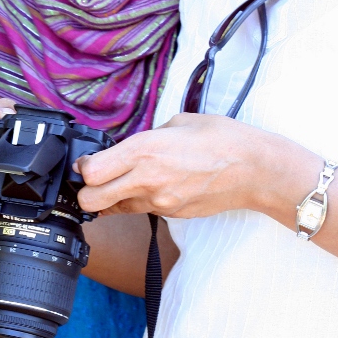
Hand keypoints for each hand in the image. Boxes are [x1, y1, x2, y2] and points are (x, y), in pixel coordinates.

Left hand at [77, 113, 270, 218]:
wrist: (254, 169)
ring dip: (111, 198)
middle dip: (86, 191)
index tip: (88, 160)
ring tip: (125, 181)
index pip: (91, 172)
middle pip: (91, 201)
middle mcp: (146, 180)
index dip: (84, 167)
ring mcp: (159, 202)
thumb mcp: (176, 123)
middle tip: (96, 178)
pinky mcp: (171, 214)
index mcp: (144, 151)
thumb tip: (130, 146)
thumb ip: (147, 137)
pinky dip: (139, 200)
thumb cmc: (220, 138)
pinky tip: (154, 186)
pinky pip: (141, 210)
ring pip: (113, 210)